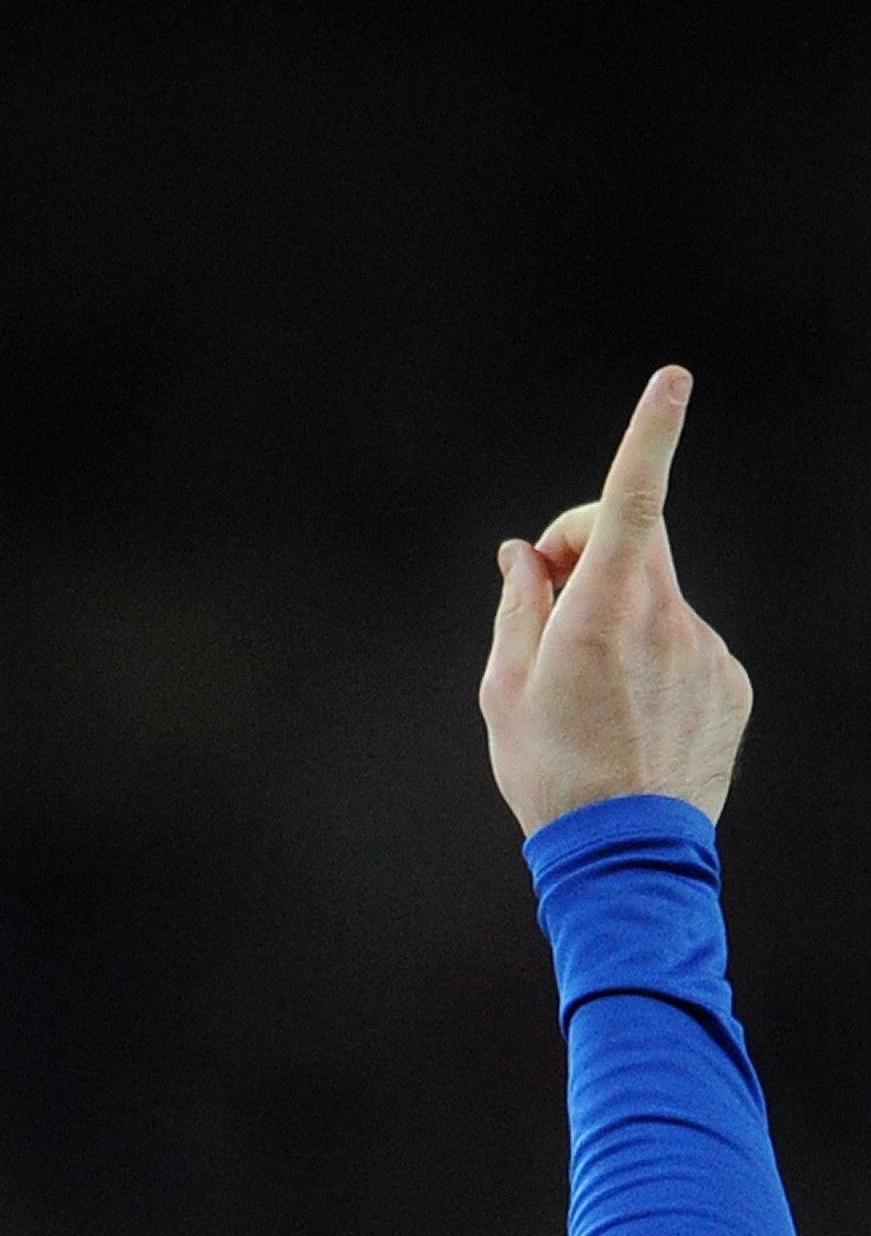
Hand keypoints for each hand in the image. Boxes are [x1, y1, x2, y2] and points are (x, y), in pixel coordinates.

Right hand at [480, 366, 752, 835]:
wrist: (626, 854)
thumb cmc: (551, 772)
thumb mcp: (504, 690)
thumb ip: (517, 607)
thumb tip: (524, 557)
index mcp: (603, 609)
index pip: (633, 498)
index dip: (650, 433)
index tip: (673, 381)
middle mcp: (666, 616)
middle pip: (634, 542)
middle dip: (586, 552)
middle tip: (542, 596)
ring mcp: (706, 649)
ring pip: (656, 602)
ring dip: (619, 622)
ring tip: (590, 697)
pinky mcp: (731, 682)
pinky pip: (685, 646)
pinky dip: (654, 663)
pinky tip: (630, 719)